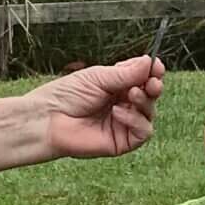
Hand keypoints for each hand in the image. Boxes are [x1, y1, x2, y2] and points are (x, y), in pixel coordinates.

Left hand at [29, 55, 163, 162]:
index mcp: (116, 86)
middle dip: (154, 86)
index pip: (142, 79)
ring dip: (145, 102)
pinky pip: (142, 132)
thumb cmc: (67, 95)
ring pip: (150, 113)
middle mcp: (122, 104)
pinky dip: (136, 120)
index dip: (152, 72)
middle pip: (150, 95)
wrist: (48, 119)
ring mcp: (123, 124)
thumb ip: (126, 73)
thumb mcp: (98, 78)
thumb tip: (150, 62)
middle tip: (152, 81)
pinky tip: (118, 112)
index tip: (156, 65)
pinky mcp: (122, 142)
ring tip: (132, 94)